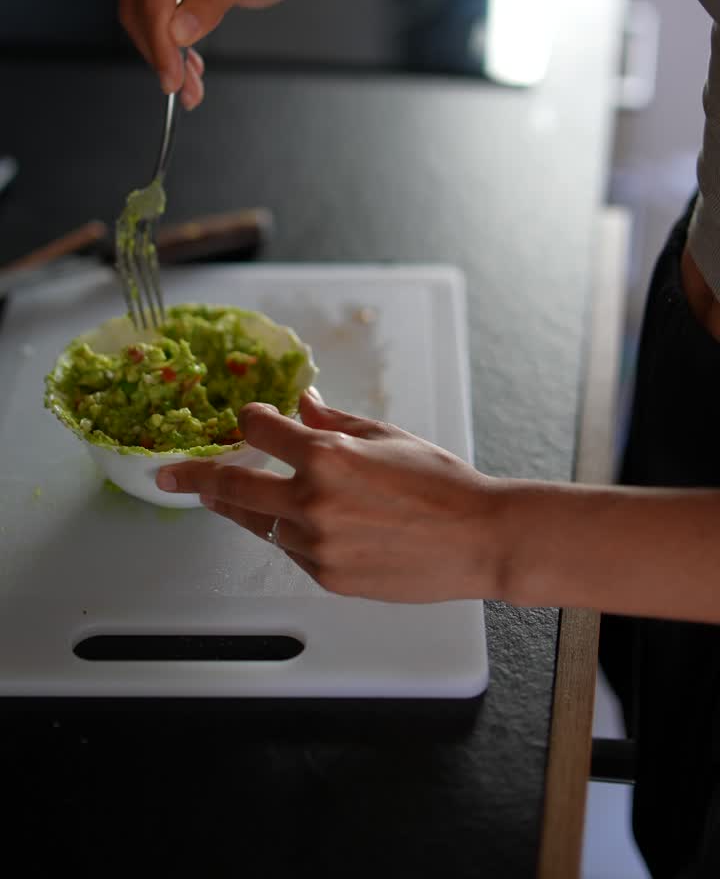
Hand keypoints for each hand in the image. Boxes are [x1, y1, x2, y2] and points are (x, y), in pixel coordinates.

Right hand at [118, 0, 297, 106]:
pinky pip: (140, 14)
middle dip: (162, 55)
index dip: (162, 42)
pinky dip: (160, 44)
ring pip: (135, 16)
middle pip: (140, 7)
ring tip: (189, 81)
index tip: (174, 79)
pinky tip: (184, 61)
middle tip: (185, 90)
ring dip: (160, 55)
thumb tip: (180, 30)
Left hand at [155, 390, 501, 601]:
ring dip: (245, 507)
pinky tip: (306, 523)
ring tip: (223, 497)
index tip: (244, 420)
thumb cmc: (440, 483)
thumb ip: (333, 421)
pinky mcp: (328, 577)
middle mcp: (313, 502)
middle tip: (169, 475)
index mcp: (327, 456)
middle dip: (196, 477)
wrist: (479, 539)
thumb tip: (301, 403)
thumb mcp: (385, 436)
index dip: (249, 421)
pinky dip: (290, 533)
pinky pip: (292, 550)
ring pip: (260, 523)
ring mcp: (317, 545)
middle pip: (233, 487)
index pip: (259, 432)